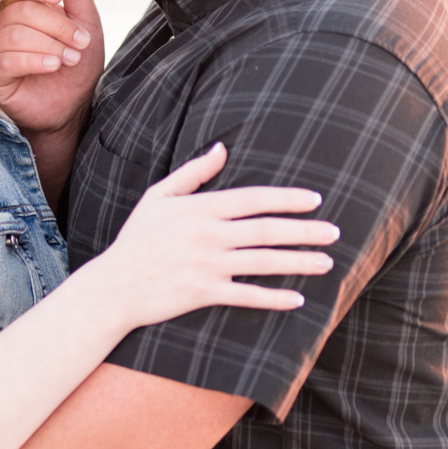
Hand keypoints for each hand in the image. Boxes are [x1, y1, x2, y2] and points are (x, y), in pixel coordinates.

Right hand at [0, 0, 105, 138]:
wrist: (73, 108)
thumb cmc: (77, 66)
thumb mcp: (85, 24)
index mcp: (27, 10)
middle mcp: (8, 27)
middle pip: (21, 10)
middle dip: (56, 24)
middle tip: (80, 42)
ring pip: (14, 34)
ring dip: (49, 44)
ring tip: (70, 59)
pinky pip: (6, 60)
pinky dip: (33, 60)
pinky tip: (53, 65)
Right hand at [107, 142, 339, 319]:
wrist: (113, 287)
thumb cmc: (136, 241)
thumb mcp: (158, 198)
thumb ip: (193, 173)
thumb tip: (222, 149)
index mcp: (199, 209)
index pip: (253, 199)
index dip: (287, 199)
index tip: (315, 200)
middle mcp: (206, 236)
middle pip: (266, 230)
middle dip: (304, 231)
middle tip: (334, 232)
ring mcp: (205, 266)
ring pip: (262, 263)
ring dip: (299, 263)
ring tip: (326, 263)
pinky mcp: (202, 294)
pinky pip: (246, 296)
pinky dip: (273, 299)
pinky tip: (298, 299)